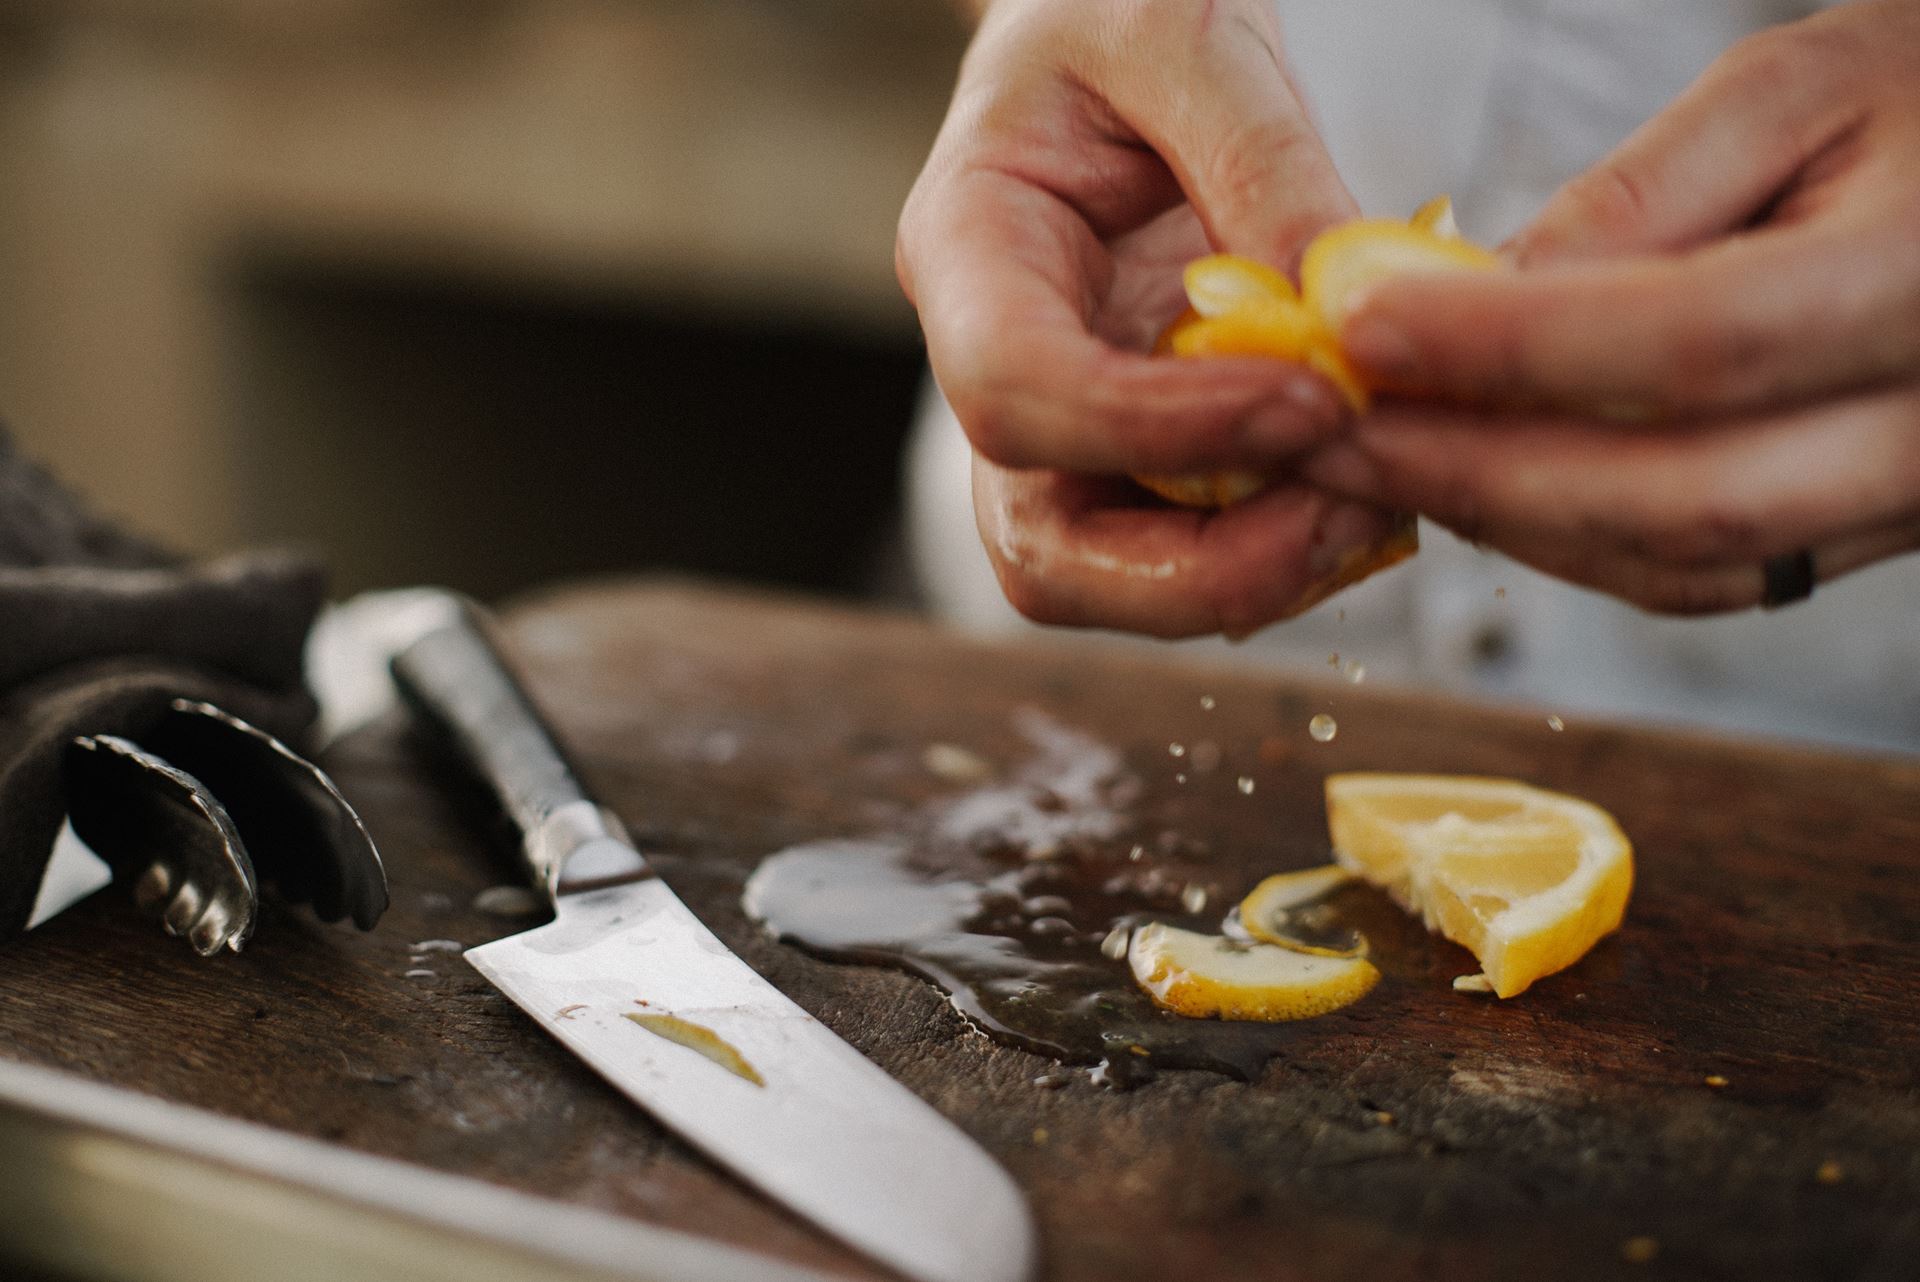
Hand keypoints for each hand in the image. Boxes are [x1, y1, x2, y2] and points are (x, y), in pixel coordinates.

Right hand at [898, 0, 1408, 636]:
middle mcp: (1000, 363)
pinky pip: (1193, 539)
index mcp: (967, 249)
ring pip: (1115, 574)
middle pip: (1041, 548)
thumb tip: (1342, 318)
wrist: (1113, 21)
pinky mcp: (1140, 440)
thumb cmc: (1120, 2)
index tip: (1311, 405)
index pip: (1016, 393)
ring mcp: (1067, 417)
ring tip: (1380, 490)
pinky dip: (1284, 537)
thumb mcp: (1189, 31)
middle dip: (1197, 568)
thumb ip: (1262, 162)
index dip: (1151, 431)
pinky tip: (1373, 473)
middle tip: (1353, 509)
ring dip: (1251, 570)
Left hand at [1305, 1, 1919, 613]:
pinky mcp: (1865, 533)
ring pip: (1680, 560)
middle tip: (1330, 431)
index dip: (1510, 348)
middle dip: (1475, 471)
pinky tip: (1471, 485)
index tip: (1360, 325)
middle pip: (1679, 496)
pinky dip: (1571, 544)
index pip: (1696, 343)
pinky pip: (1704, 576)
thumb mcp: (1792, 89)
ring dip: (1504, 521)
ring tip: (1370, 459)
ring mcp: (1910, 497)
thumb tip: (1466, 300)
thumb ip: (1637, 201)